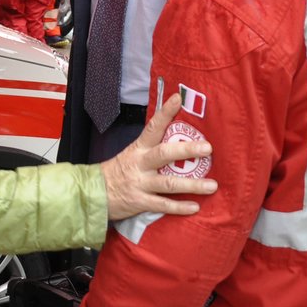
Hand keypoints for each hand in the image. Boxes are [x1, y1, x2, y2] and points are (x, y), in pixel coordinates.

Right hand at [100, 94, 217, 221]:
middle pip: (164, 153)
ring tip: (212, 185)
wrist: (94, 193)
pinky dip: (179, 207)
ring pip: (169, 183)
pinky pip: (163, 204)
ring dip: (192, 185)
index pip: (153, 127)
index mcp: (139, 149)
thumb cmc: (118, 172)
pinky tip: (195, 207)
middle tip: (208, 148)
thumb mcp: (131, 155)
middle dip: (187, 150)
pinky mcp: (140, 201)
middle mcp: (140, 164)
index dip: (165, 113)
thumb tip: (180, 140)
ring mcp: (140, 183)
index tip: (177, 99)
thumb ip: (152, 149)